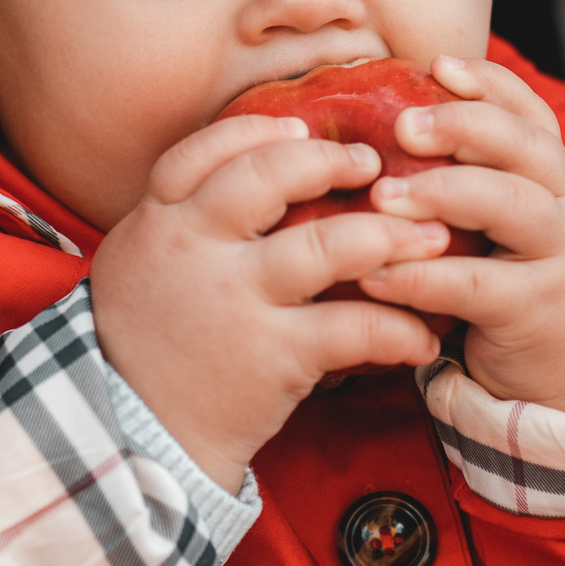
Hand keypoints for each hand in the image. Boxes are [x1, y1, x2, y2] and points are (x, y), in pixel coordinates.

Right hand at [91, 115, 447, 489]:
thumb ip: (179, 223)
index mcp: (158, 222)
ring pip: (330, 245)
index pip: (204, 151)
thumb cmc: (140, 349)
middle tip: (372, 167)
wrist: (132, 440)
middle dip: (330, 161)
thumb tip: (235, 181)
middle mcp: (196, 249)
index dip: (258, 131)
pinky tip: (420, 337)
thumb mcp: (135, 267)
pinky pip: (355, 328)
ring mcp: (238, 301)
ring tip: (432, 239)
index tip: (300, 126)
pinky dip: (399, 329)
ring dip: (392, 238)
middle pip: (270, 176)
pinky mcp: (276, 355)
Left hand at [352, 54, 564, 423]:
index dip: (488, 83)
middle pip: (524, 146)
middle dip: (463, 126)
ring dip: (441, 193)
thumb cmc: (540, 284)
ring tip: (380, 197)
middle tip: (402, 125)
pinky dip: (422, 277)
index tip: (437, 64)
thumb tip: (398, 127)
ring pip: (508, 205)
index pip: (531, 113)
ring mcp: (560, 256)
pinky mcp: (537, 309)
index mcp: (559, 175)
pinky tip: (375, 274)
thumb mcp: (528, 225)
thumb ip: (486, 180)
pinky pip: (475, 285)